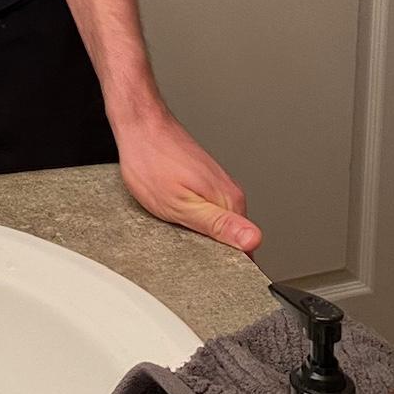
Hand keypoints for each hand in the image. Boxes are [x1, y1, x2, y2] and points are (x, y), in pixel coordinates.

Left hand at [114, 104, 261, 252]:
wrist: (139, 124)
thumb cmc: (152, 161)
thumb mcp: (180, 204)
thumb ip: (218, 225)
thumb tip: (253, 240)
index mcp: (230, 203)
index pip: (245, 249)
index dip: (227, 265)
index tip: (206, 268)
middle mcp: (229, 193)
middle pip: (231, 238)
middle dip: (209, 249)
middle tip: (182, 246)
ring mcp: (216, 185)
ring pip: (216, 223)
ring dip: (198, 231)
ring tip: (175, 227)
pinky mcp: (203, 179)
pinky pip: (204, 208)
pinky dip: (190, 215)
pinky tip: (172, 212)